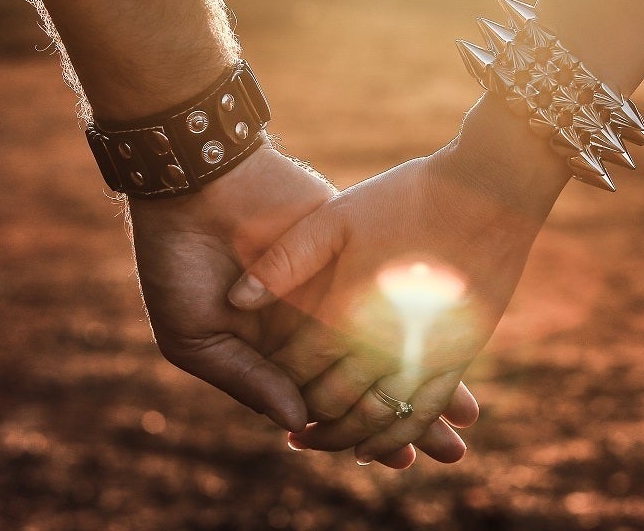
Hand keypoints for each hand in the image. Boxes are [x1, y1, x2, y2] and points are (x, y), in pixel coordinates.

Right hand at [129, 144, 477, 467]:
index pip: (321, 401)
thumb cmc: (177, 260)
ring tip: (465, 419)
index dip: (359, 431)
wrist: (195, 183)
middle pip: (364, 381)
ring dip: (425, 378)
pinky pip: (390, 292)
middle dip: (406, 415)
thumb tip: (295, 420)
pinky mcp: (349, 250)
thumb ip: (245, 378)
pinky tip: (457, 350)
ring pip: (385, 343)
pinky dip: (423, 321)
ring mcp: (331, 287)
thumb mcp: (194, 334)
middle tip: (450, 451)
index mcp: (270, 351)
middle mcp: (307, 325)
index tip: (397, 459)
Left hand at [227, 101, 567, 463]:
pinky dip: (393, 438)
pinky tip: (373, 449)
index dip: (275, 380)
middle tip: (287, 428)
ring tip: (317, 442)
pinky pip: (421, 414)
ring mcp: (423, 355)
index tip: (266, 381)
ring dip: (342, 439)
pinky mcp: (458, 356)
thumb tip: (237, 300)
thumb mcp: (338, 215)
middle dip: (304, 419)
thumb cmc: (410, 197)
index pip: (296, 368)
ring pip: (373, 420)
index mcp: (347, 311)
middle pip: (331, 404)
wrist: (491, 192)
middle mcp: (383, 344)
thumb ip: (285, 259)